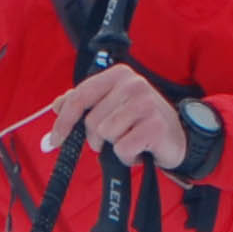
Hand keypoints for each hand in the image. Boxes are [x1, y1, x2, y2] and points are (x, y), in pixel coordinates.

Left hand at [42, 64, 186, 169]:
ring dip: (114, 146)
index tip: (54, 139)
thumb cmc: (140, 122)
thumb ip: (85, 102)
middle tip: (114, 139)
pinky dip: (127, 156)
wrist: (177, 137)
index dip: (63, 121)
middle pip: (91, 121)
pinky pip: (122, 149)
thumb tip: (57, 105)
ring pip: (105, 134)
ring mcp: (146, 104)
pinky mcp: (154, 126)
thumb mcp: (112, 106)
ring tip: (130, 141)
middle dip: (96, 139)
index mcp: (119, 75)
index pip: (80, 97)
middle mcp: (133, 84)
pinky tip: (140, 149)